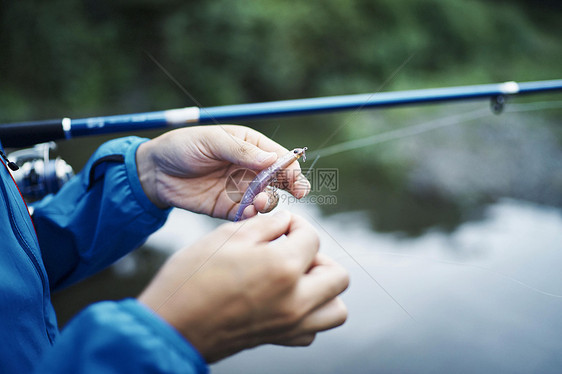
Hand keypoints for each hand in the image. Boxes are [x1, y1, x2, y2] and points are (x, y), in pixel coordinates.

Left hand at [136, 125, 310, 219]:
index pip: (280, 158)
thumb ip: (241, 151)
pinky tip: (246, 214)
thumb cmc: (183, 146)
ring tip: (257, 203)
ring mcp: (240, 190)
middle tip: (286, 196)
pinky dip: (250, 217)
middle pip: (279, 182)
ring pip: (264, 200)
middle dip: (286, 190)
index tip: (298, 185)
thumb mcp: (211, 141)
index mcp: (251, 147)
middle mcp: (250, 169)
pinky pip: (245, 215)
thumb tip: (273, 160)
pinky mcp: (228, 208)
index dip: (292, 171)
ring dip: (266, 203)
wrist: (155, 171)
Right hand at [138, 211, 348, 362]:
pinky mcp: (279, 340)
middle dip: (318, 256)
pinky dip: (310, 314)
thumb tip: (284, 221)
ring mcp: (290, 324)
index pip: (312, 238)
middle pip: (338, 275)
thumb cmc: (191, 279)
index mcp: (283, 268)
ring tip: (297, 277)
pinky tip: (286, 299)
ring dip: (324, 288)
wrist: (172, 326)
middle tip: (293, 250)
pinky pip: (314, 330)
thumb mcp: (226, 238)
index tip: (281, 226)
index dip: (297, 225)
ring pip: (336, 308)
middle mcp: (295, 300)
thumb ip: (264, 226)